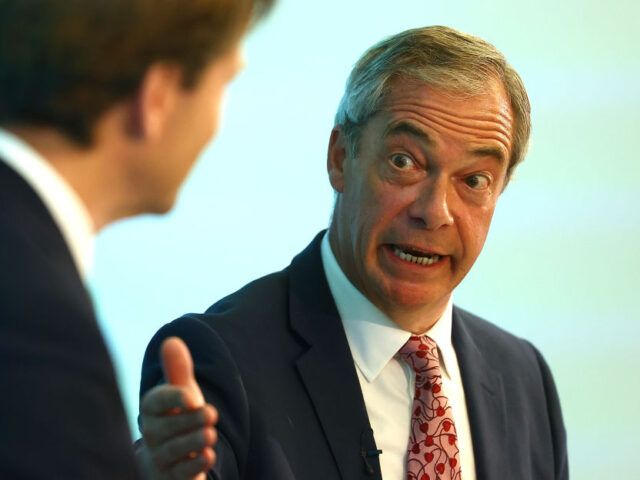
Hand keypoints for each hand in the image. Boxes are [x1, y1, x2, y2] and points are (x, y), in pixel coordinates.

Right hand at [138, 337, 216, 479]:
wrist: (172, 457)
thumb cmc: (178, 417)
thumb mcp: (182, 392)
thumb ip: (178, 369)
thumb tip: (172, 340)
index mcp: (151, 408)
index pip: (156, 402)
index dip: (173, 398)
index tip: (191, 396)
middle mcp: (151, 433)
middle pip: (167, 427)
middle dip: (191, 420)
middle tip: (211, 414)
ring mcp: (159, 457)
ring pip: (174, 450)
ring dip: (194, 441)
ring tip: (210, 435)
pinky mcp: (170, 477)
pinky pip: (180, 473)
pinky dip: (194, 464)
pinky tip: (207, 455)